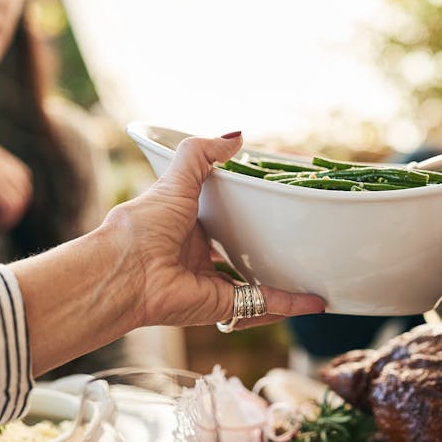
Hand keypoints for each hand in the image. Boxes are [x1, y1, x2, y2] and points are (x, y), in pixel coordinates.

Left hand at [103, 133, 325, 329]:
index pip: (224, 216)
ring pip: (258, 282)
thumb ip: (202, 154)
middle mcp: (199, 255)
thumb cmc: (142, 225)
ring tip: (317, 273)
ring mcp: (212, 282)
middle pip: (242, 251)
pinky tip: (316, 301)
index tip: (275, 202)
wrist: (125, 272)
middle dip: (270, 248)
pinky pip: (262, 304)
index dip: (247, 210)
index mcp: (187, 224)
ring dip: (287, 282)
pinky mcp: (222, 305)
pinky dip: (290, 304)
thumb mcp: (175, 179)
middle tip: (302, 237)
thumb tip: (237, 136)